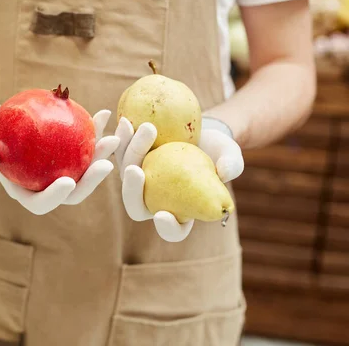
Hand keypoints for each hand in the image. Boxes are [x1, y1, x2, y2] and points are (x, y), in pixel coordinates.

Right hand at [0, 107, 119, 214]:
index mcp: (26, 192)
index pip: (42, 203)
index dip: (56, 197)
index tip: (67, 181)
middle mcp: (48, 186)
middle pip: (74, 191)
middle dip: (92, 181)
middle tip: (105, 164)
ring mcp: (62, 170)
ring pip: (86, 169)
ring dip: (102, 156)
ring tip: (112, 138)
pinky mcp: (70, 154)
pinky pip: (86, 146)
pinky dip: (95, 132)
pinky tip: (103, 115)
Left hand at [114, 117, 243, 241]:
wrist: (202, 131)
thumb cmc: (219, 150)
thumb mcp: (231, 155)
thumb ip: (231, 165)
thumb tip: (224, 173)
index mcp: (181, 212)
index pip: (172, 231)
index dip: (167, 228)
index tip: (163, 216)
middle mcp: (155, 200)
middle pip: (136, 206)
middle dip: (131, 191)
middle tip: (135, 171)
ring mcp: (141, 181)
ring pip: (125, 175)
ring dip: (128, 154)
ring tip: (139, 131)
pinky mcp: (132, 159)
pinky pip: (122, 152)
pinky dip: (122, 139)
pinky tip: (126, 123)